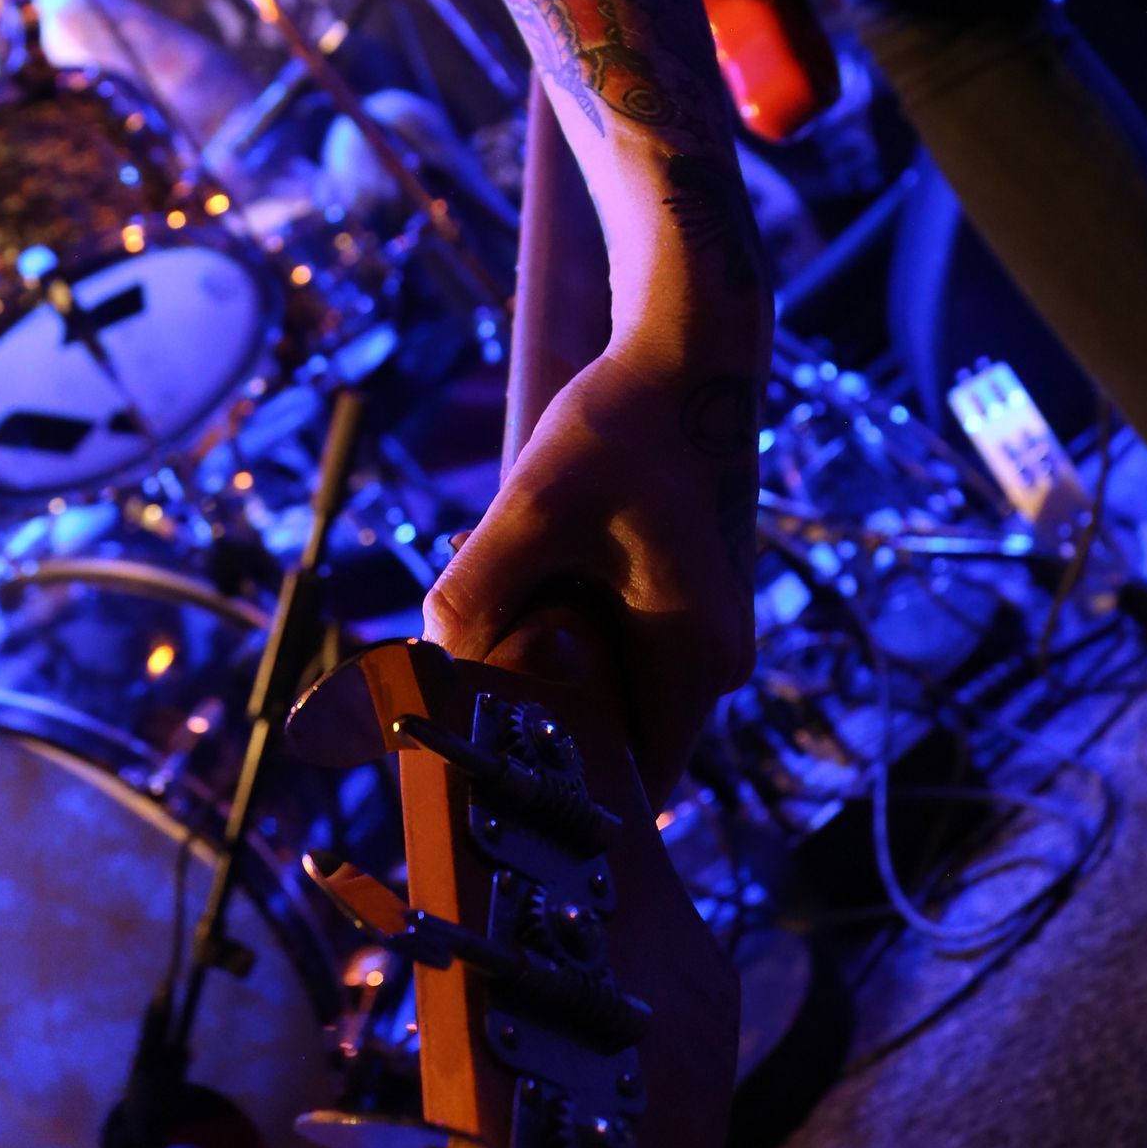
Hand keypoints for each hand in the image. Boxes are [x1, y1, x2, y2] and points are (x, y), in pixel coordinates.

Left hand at [423, 347, 759, 809]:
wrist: (685, 357)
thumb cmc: (622, 427)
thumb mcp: (533, 510)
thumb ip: (476, 595)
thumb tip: (432, 670)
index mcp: (695, 663)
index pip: (631, 790)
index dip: (556, 791)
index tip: (484, 766)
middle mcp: (714, 663)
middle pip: (611, 739)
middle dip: (537, 713)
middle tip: (469, 665)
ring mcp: (704, 634)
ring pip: (607, 688)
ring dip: (545, 662)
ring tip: (497, 597)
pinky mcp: (684, 604)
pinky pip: (615, 648)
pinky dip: (564, 627)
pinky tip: (528, 572)